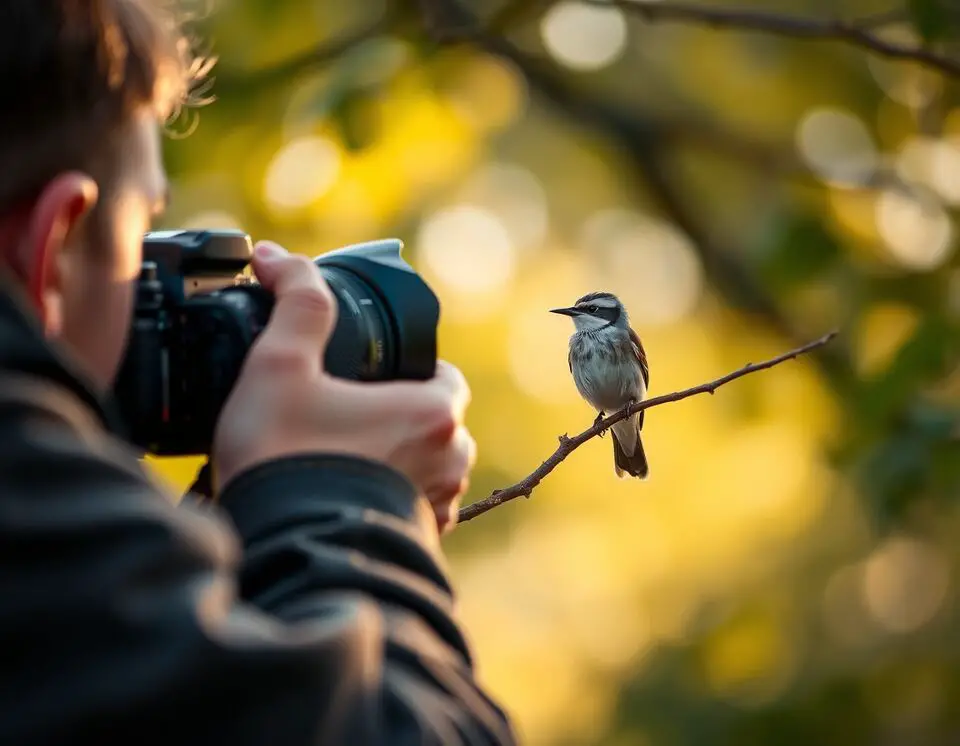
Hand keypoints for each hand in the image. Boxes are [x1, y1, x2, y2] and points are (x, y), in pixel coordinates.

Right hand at [212, 241, 474, 534]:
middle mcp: (450, 462)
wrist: (281, 549)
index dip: (413, 370)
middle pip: (439, 423)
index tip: (378, 374)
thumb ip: (295, 304)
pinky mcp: (416, 545)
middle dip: (405, 417)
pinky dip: (391, 499)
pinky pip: (415, 512)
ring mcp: (436, 509)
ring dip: (402, 461)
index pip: (445, 377)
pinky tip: (348, 495)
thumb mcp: (280, 366)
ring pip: (431, 470)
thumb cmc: (286, 459)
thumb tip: (278, 257)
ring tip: (349, 457)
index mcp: (433, 413)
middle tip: (354, 416)